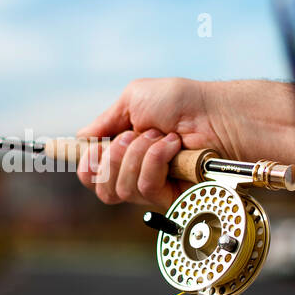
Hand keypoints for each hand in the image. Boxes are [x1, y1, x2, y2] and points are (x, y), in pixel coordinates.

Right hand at [76, 77, 294, 209]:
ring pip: (120, 188)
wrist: (213, 113)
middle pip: (100, 187)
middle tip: (133, 136)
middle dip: (111, 157)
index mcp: (123, 149)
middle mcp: (134, 170)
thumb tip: (82, 138)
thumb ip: (104, 121)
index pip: (91, 172)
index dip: (88, 163)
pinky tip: (172, 147)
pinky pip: (145, 187)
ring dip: (137, 155)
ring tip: (160, 136)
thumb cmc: (181, 102)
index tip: (95, 147)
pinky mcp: (170, 196)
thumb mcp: (133, 99)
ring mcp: (152, 185)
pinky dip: (155, 161)